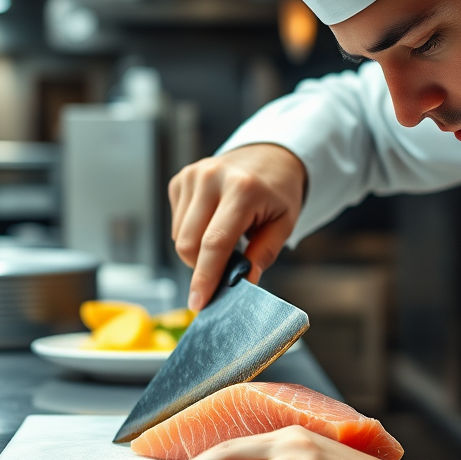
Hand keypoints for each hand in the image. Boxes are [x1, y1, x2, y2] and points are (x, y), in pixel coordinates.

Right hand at [169, 144, 306, 310]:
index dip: (205, 277)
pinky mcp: (180, 179)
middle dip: (202, 268)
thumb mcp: (284, 223)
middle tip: (225, 269)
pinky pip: (176, 224)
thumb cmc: (278, 193)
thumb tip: (243, 282)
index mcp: (242, 189)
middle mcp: (211, 178)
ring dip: (198, 250)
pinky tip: (212, 222)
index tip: (198, 304)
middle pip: (188, 244)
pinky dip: (192, 233)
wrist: (268, 155)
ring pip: (178, 237)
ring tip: (224, 237)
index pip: (215, 243)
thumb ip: (264, 254)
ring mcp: (192, 176)